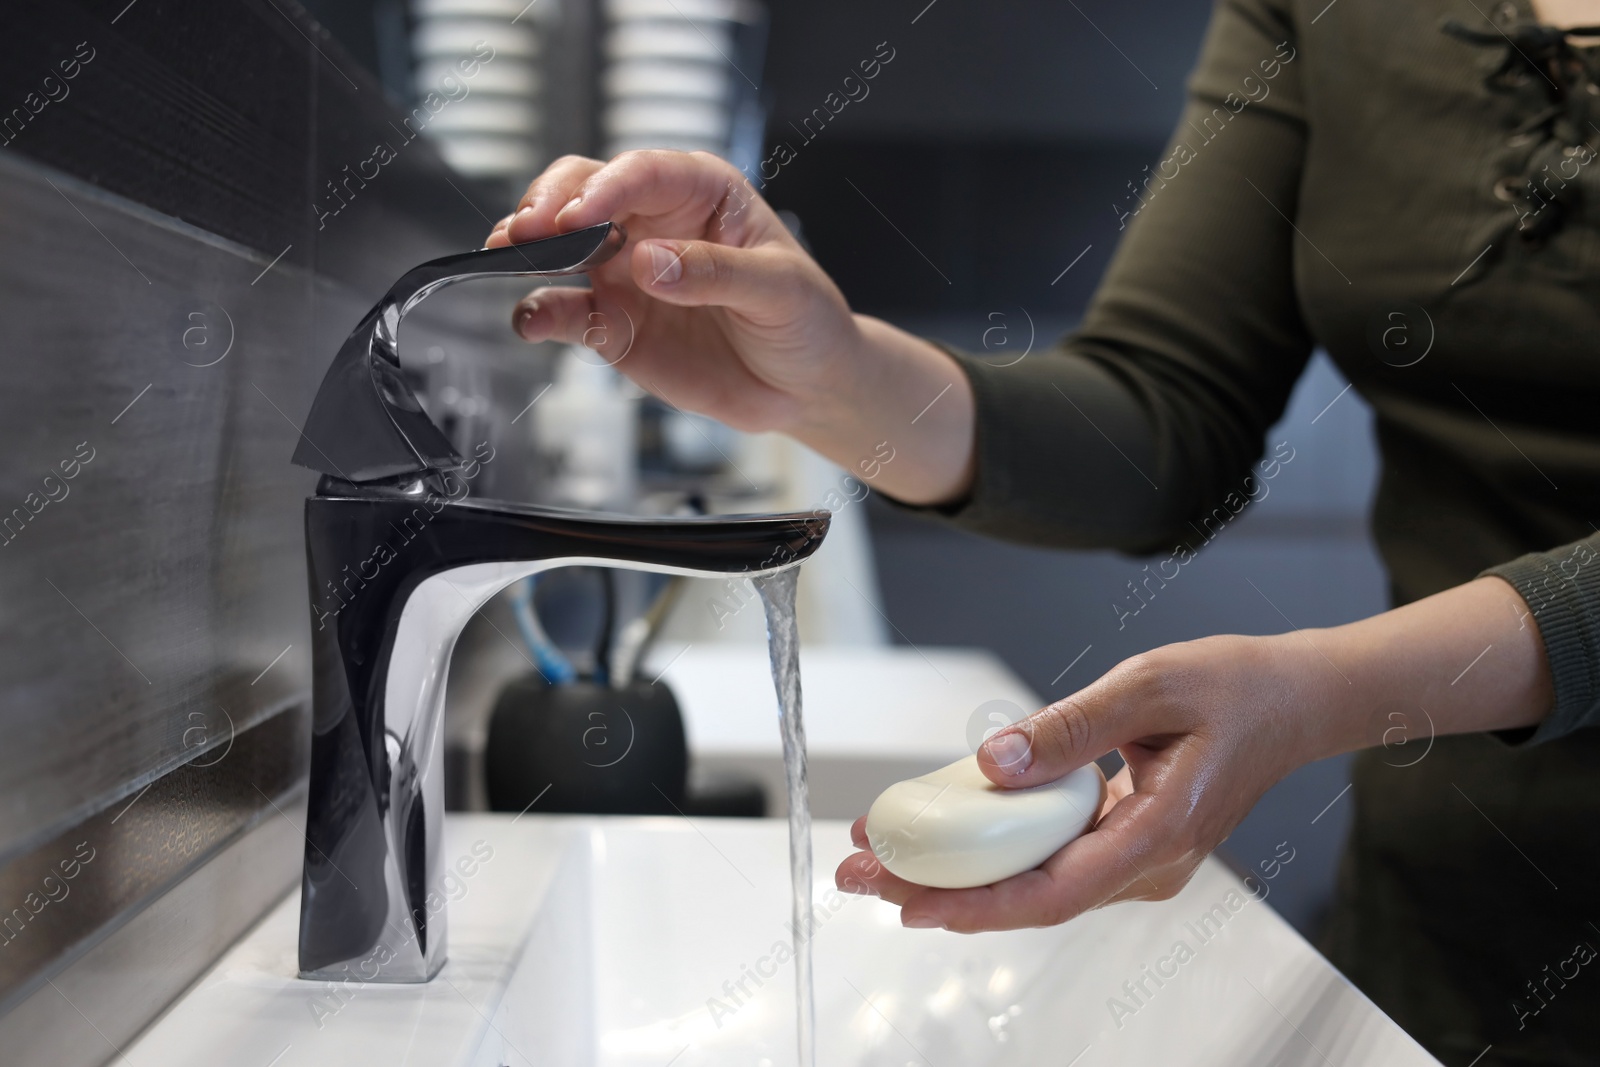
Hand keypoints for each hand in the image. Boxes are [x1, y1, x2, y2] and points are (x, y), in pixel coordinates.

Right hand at [486, 150, 859, 436]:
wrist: (804, 385)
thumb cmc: (804, 317)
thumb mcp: (778, 289)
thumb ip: (715, 272)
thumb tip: (648, 262)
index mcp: (699, 191)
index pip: (642, 173)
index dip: (606, 188)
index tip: (579, 215)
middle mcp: (651, 223)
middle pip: (583, 193)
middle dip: (550, 205)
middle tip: (530, 230)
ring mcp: (624, 272)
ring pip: (559, 246)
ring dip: (528, 249)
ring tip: (509, 258)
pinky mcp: (612, 323)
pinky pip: (564, 312)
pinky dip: (539, 312)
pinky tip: (532, 320)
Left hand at [834, 576, 1552, 931]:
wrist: (1294, 699)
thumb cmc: (1236, 689)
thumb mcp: (1149, 686)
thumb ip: (1069, 729)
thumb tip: (993, 764)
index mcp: (1158, 836)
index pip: (1048, 893)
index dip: (969, 904)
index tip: (903, 899)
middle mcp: (1146, 865)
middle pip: (1027, 899)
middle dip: (938, 892)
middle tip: (858, 876)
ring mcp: (1136, 858)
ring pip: (1033, 884)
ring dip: (958, 873)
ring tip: (882, 854)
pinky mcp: (1125, 841)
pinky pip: (1049, 857)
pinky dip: (993, 851)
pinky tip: (944, 833)